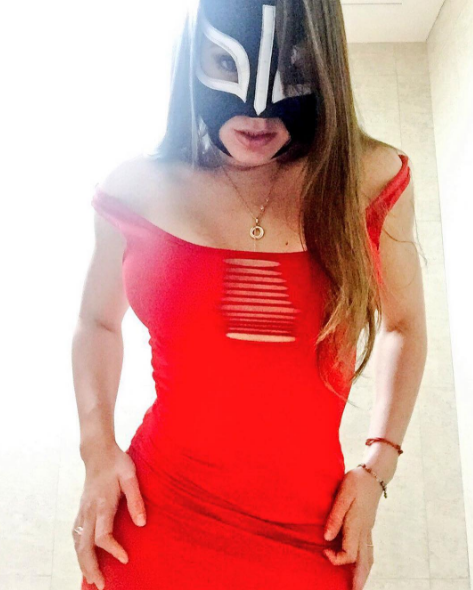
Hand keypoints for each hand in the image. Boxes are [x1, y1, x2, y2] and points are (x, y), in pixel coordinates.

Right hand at [72, 443, 146, 589]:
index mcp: (102, 503)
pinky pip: (76, 535)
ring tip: (92, 580)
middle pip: (84, 546)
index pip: (102, 535)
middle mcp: (89, 510)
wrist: (98, 452)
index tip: (125, 559)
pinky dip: (78, 551)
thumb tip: (141, 523)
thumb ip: (136, 499)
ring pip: (77, 543)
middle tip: (101, 585)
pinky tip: (84, 559)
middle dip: (90, 568)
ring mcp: (82, 511)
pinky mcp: (81, 510)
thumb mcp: (131, 476)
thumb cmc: (117, 463)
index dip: (112, 550)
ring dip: (82, 563)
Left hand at [322, 466, 383, 589]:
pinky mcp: (369, 525)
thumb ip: (335, 516)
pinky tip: (363, 565)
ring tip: (359, 585)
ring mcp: (369, 529)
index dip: (336, 559)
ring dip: (365, 572)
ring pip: (369, 557)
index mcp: (356, 524)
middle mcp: (364, 530)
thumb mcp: (343, 494)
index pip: (349, 553)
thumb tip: (326, 538)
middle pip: (363, 561)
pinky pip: (370, 549)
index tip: (324, 552)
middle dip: (359, 578)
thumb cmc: (356, 481)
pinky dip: (367, 562)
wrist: (374, 474)